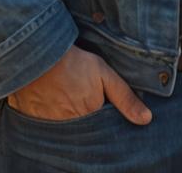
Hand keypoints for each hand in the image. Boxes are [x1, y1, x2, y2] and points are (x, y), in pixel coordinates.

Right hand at [7, 45, 151, 125]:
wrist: (38, 54)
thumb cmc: (73, 62)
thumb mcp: (104, 74)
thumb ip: (125, 97)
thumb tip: (146, 119)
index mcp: (90, 115)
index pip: (101, 123)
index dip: (101, 111)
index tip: (98, 100)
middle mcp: (72, 125)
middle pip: (84, 127)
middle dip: (85, 116)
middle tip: (79, 96)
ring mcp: (52, 125)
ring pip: (66, 126)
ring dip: (67, 117)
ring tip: (66, 97)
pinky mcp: (34, 121)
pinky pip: (45, 125)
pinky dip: (49, 117)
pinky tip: (51, 101)